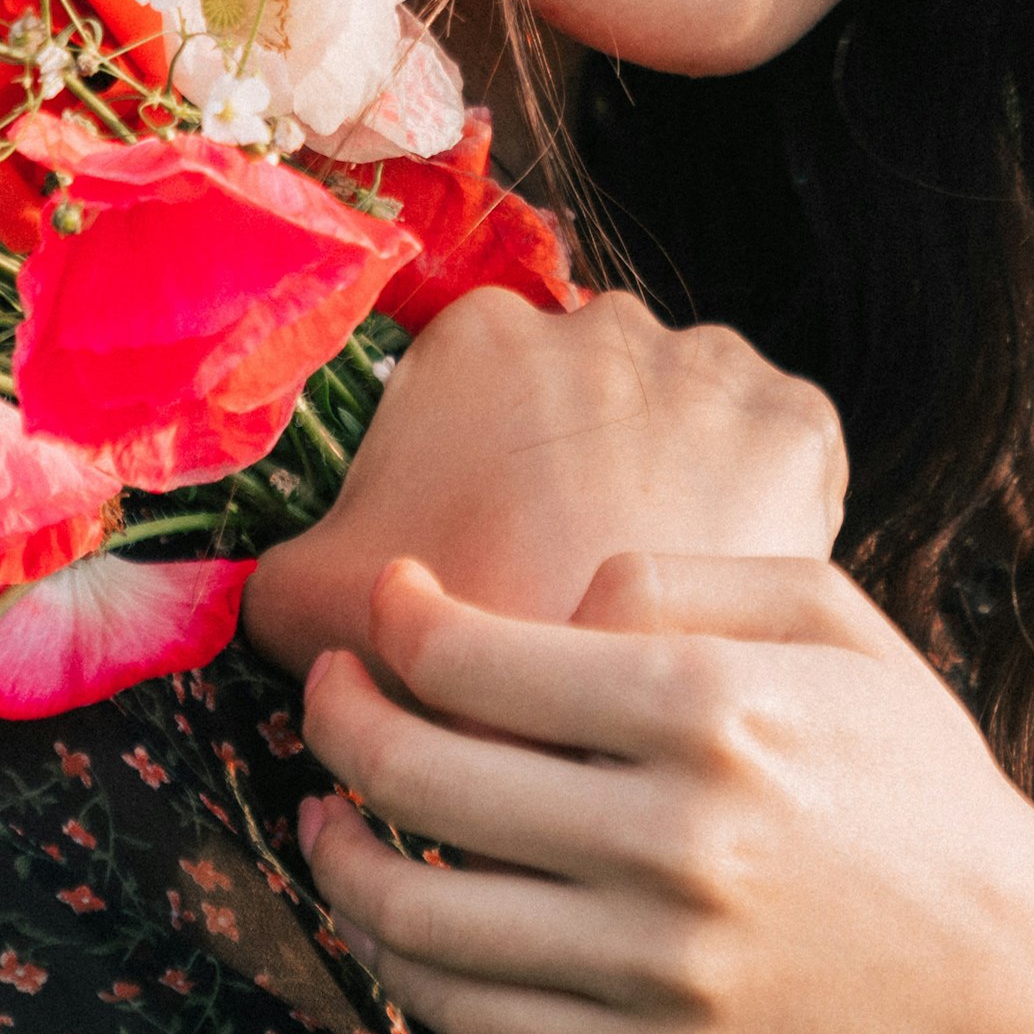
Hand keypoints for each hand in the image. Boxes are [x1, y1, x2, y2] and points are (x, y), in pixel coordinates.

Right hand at [240, 287, 844, 679]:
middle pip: (583, 403)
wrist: (608, 715)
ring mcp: (709, 360)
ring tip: (651, 597)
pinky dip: (752, 513)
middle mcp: (598, 317)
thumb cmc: (443, 646)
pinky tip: (715, 579)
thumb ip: (270, 570)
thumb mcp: (312, 610)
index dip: (477, 483)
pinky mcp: (798, 422)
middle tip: (567, 583)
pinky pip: (774, 461)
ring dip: (669, 486)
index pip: (472, 391)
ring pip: (684, 423)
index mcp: (477, 333)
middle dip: (577, 476)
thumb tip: (235, 575)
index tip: (492, 553)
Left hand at [290, 548, 1033, 1033]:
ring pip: (414, 908)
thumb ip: (684, 578)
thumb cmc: (910, 779)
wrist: (1008, 980)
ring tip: (322, 813)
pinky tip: (387, 906)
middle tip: (326, 692)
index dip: (396, 623)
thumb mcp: (837, 627)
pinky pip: (465, 1011)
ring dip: (332, 853)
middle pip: (418, 772)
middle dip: (337, 717)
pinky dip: (395, 954)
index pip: (475, 657)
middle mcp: (677, 837)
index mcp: (716, 708)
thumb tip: (543, 598)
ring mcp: (657, 963)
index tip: (385, 608)